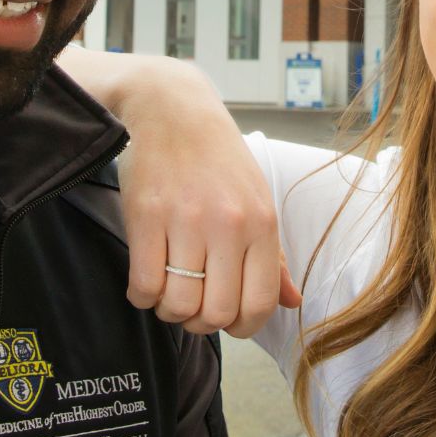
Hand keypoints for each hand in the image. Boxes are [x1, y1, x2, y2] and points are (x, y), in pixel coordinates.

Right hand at [58, 47, 301, 335]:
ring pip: (178, 305)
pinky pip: (143, 284)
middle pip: (217, 313)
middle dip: (201, 324)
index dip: (243, 327)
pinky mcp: (146, 216)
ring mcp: (186, 220)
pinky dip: (141, 296)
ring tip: (167, 292)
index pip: (261, 303)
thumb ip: (274, 257)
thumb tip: (293, 303)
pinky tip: (144, 282)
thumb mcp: (257, 201)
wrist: (173, 109)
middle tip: (192, 307)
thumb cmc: (218, 160)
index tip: (228, 322)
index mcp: (262, 223)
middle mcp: (229, 224)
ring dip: (169, 311)